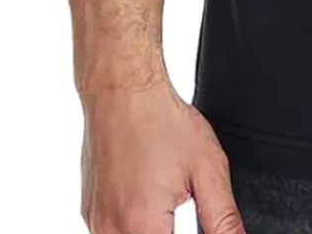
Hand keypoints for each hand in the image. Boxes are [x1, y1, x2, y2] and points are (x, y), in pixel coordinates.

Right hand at [79, 77, 244, 233]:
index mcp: (142, 226)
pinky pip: (111, 231)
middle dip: (168, 231)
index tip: (195, 221)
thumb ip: (222, 217)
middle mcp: (111, 230)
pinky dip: (132, 225)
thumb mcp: (207, 169)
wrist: (122, 91)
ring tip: (166, 197)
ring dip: (152, 229)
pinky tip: (147, 197)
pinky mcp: (89, 211)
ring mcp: (96, 221)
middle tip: (181, 201)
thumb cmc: (160, 121)